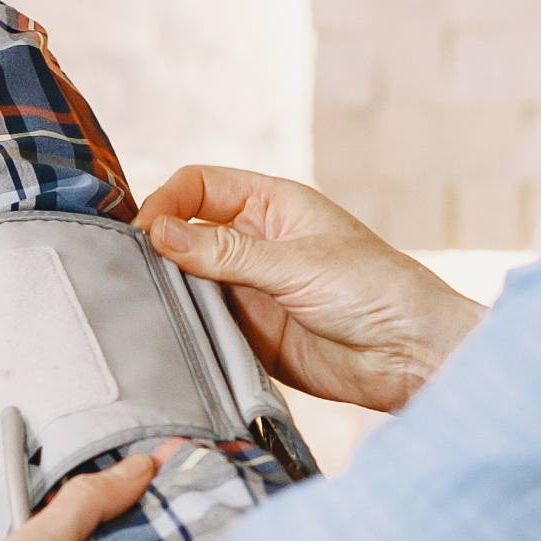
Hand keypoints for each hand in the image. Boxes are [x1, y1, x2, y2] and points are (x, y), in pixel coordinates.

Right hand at [139, 166, 484, 416]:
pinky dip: (183, 331)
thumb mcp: (296, 263)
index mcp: (270, 205)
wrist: (411, 354)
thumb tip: (158, 232)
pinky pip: (203, 327)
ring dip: (167, 294)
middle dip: (157, 250)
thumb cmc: (373, 289)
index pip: (199, 187)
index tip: (143, 234)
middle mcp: (254, 243)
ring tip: (143, 309)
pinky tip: (167, 338)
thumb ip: (224, 253)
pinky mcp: (250, 335)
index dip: (166, 203)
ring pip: (188, 284)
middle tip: (129, 275)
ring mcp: (250, 289)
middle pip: (185, 235)